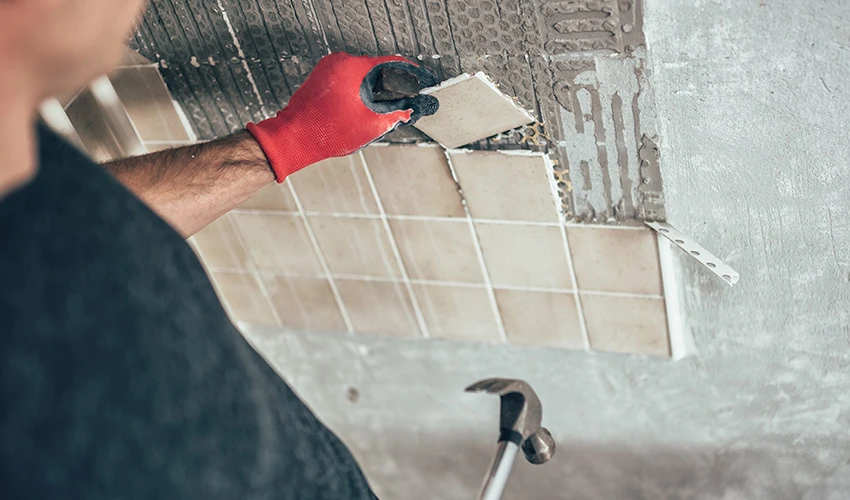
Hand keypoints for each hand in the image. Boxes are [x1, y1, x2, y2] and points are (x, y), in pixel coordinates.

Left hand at [246, 52, 438, 181]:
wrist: (293, 138)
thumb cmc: (323, 132)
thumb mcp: (371, 126)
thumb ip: (395, 115)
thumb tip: (409, 111)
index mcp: (353, 67)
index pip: (393, 62)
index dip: (411, 74)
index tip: (420, 81)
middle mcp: (339, 62)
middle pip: (377, 70)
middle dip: (389, 88)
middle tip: (399, 106)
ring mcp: (328, 68)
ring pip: (362, 76)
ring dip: (372, 92)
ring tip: (373, 113)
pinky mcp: (321, 78)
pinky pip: (347, 80)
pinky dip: (357, 92)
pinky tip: (357, 111)